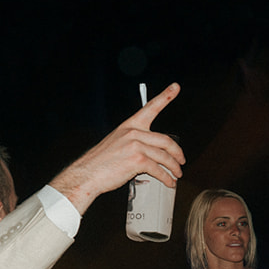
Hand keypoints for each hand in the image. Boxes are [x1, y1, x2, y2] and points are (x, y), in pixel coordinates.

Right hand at [49, 83, 184, 213]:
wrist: (87, 174)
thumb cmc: (101, 162)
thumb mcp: (117, 142)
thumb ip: (135, 142)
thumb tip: (153, 152)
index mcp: (129, 126)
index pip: (150, 107)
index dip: (165, 96)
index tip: (176, 87)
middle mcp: (134, 133)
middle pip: (166, 140)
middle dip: (177, 153)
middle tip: (181, 161)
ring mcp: (136, 146)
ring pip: (165, 157)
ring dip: (174, 168)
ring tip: (177, 174)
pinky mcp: (137, 160)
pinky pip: (159, 170)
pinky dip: (167, 178)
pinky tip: (169, 182)